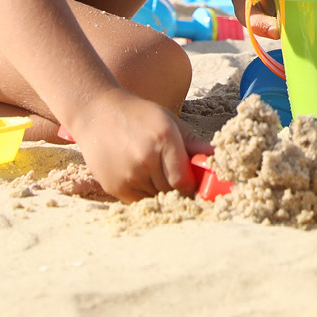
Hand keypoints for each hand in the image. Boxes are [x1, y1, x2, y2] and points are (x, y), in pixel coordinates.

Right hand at [68, 88, 209, 202]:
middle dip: (178, 190)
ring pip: (155, 199)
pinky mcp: (113, 187)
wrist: (98, 114)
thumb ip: (194, 144)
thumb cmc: (140, 116)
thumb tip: (218, 158)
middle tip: (178, 181)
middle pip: (171, 192)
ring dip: (161, 193)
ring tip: (156, 174)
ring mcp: (127, 175)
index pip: (184, 181)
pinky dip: (144, 195)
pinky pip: (137, 202)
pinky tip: (141, 177)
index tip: (195, 185)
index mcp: (164, 140)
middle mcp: (145, 159)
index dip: (192, 187)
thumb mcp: (170, 122)